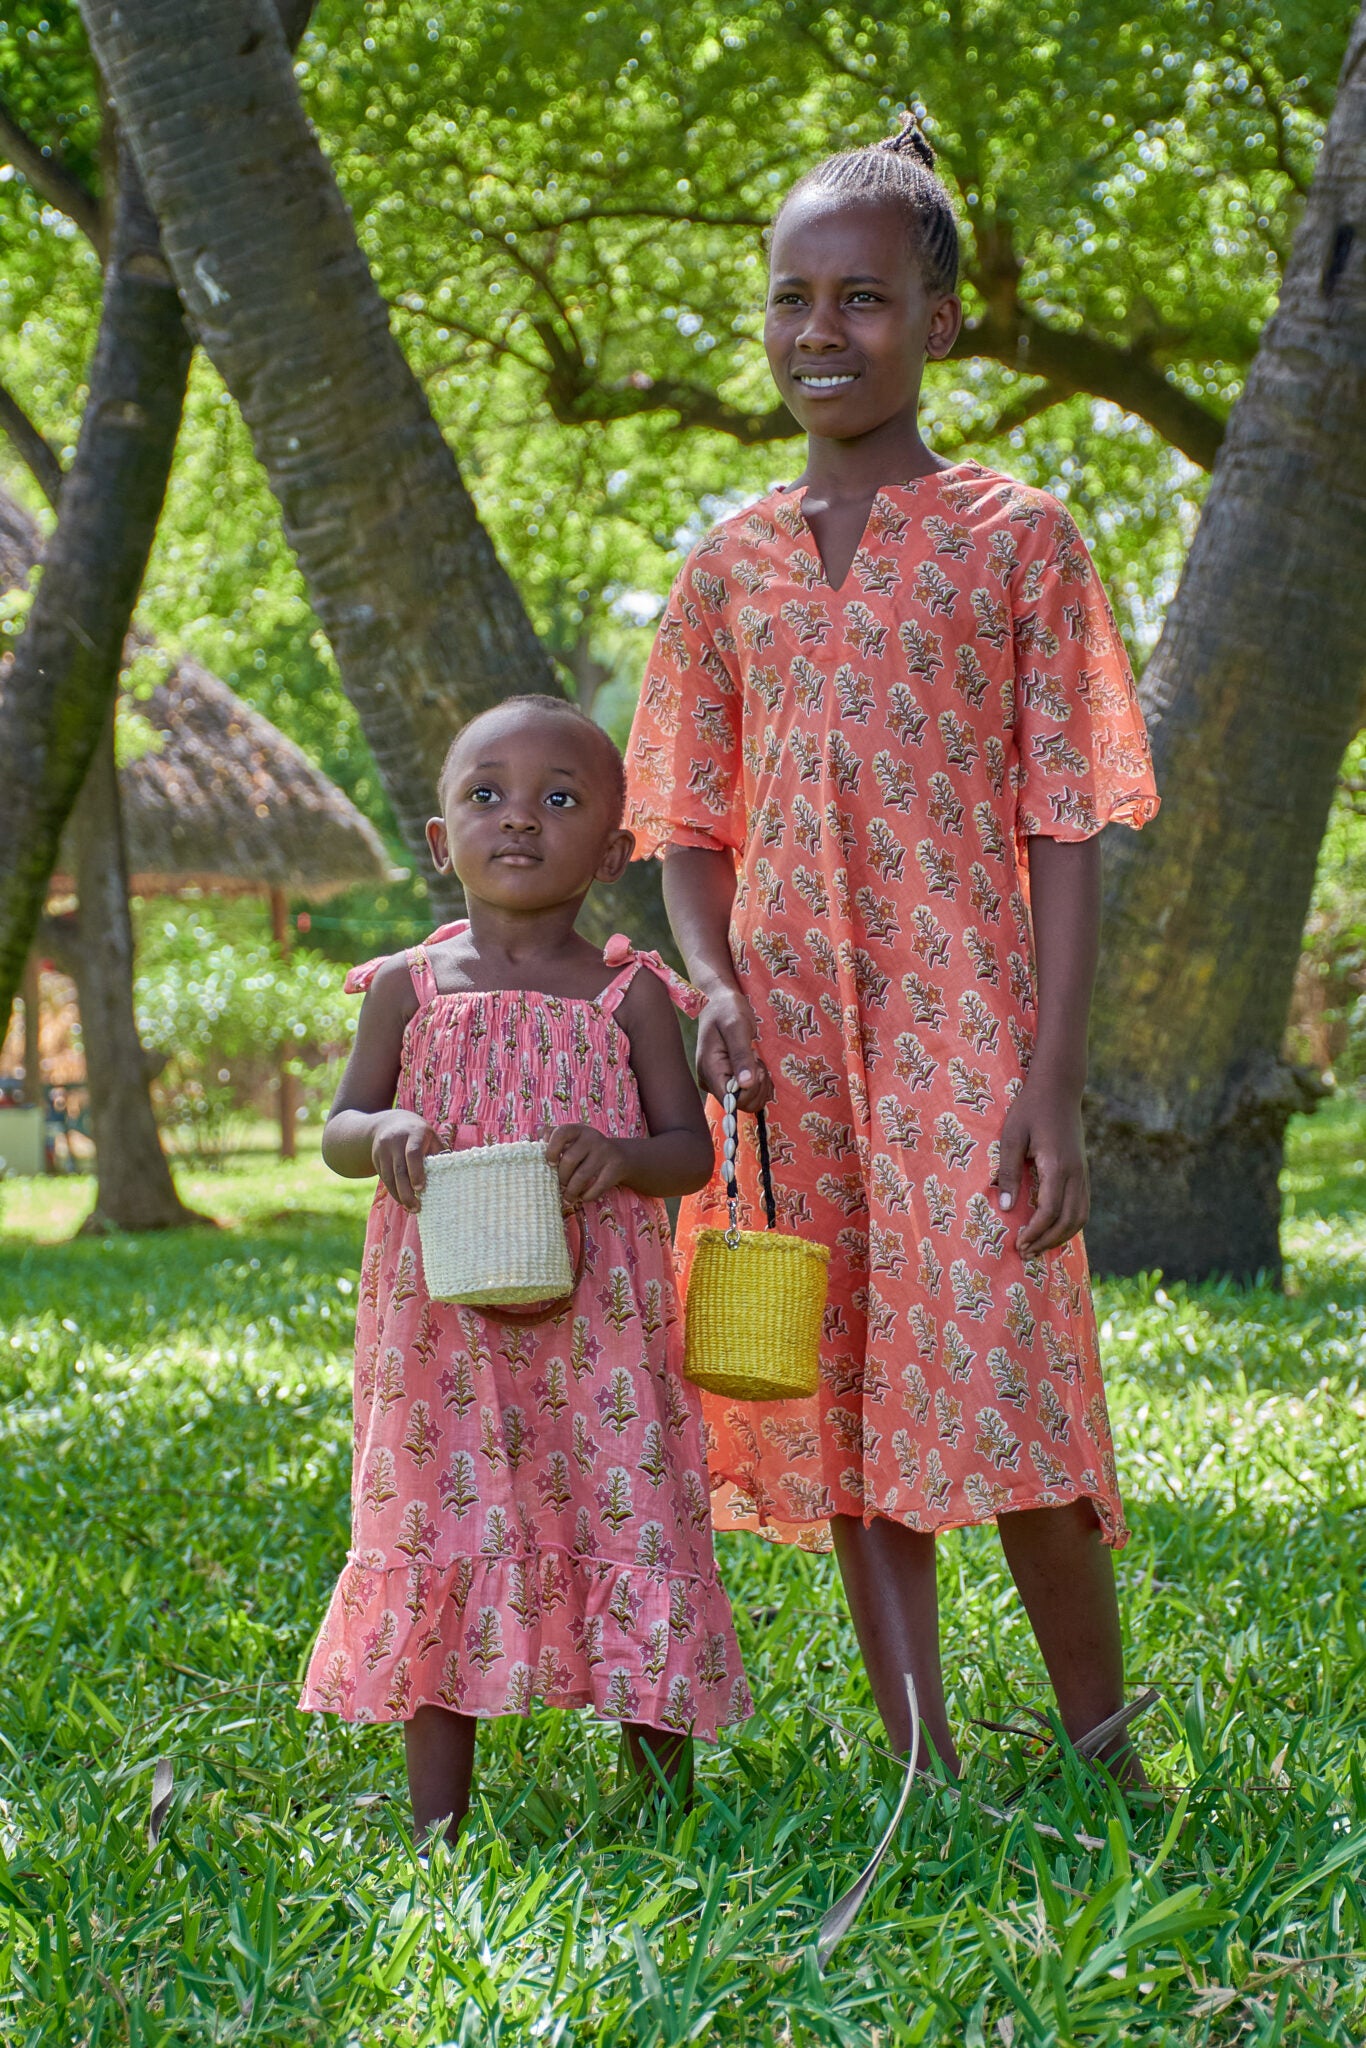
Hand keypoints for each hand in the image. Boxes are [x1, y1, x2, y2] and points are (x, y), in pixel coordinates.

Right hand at [371, 1110, 440, 1209]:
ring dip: (399, 1195)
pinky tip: (402, 1199)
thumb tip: (453, 1175)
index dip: (416, 1172)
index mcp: (414, 1133)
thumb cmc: (419, 1135)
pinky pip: (384, 1178)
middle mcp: (395, 1140)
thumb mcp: (431, 1138)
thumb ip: (439, 1154)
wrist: (389, 1123)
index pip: (412, 1154)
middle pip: (399, 1170)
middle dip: (407, 1192)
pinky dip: (393, 1190)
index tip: (421, 1189)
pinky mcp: (376, 1158)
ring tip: (410, 1208)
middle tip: (416, 1208)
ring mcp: (383, 1149)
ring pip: (389, 1177)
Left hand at [546, 1124, 627, 1205]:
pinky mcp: (615, 1168)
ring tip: (567, 1198)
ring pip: (582, 1176)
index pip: (561, 1133)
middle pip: (569, 1160)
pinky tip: (582, 1198)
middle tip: (560, 1185)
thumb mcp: (572, 1139)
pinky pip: (597, 1187)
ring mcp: (605, 1152)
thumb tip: (536, 1139)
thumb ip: (552, 1137)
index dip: (551, 1149)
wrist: (619, 1156)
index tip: (550, 1163)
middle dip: (561, 1177)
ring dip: (571, 1191)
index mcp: (577, 1129)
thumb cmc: (585, 1149)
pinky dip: (587, 1196)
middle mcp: (592, 1138)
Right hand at [696, 986, 771, 1111]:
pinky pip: (746, 1094)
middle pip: (740, 1104)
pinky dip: (759, 1084)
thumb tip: (746, 1084)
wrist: (720, 1002)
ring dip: (760, 1086)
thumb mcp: (737, 1027)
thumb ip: (741, 1055)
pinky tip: (755, 1065)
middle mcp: (710, 1080)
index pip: (731, 1101)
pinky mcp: (726, 1080)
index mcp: (709, 1069)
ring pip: (746, 1102)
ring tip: (756, 1061)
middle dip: (757, 1087)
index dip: (750, 1091)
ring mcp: (717, 1081)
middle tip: (758, 1062)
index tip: (757, 1067)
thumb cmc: (727, 1010)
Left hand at [996, 1080, 1088, 1255]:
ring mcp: (1083, 1172)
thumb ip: (1008, 1171)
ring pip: (1081, 1216)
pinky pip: (1083, 1206)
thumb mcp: (1011, 1136)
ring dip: (1061, 1237)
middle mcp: (1076, 1173)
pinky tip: (1053, 1230)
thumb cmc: (1030, 1109)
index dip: (1035, 1232)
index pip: (1049, 1211)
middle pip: (1069, 1221)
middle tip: (1025, 1253)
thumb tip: (1004, 1208)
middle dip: (1047, 1241)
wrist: (1058, 1088)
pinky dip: (1070, 1224)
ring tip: (1039, 1247)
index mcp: (1057, 1166)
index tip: (1018, 1244)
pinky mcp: (1083, 1171)